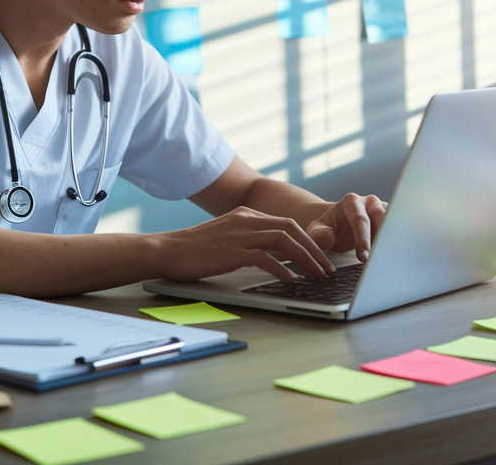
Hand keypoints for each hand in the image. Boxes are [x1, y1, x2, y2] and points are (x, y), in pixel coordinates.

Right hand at [157, 206, 335, 283]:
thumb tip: (272, 254)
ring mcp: (240, 234)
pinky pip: (266, 258)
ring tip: (318, 275)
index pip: (286, 224)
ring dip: (306, 258)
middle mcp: (246, 220)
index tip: (319, 256)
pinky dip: (283, 269)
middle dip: (314, 248)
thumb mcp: (225, 237)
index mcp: (245, 215)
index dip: (307, 240)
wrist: (167, 250)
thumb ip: (247, 239)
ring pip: (284, 241)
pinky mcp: (233, 251)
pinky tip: (292, 280)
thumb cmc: (194, 249)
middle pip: (292, 229)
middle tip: (327, 267)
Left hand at [305, 193, 386, 261]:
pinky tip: (391, 261)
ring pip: (392, 226)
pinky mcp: (389, 221)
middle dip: (380, 241)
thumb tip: (327, 237)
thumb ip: (318, 235)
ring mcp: (381, 210)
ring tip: (386, 263)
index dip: (363, 240)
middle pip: (381, 220)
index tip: (363, 259)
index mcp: (351, 201)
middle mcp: (369, 202)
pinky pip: (396, 232)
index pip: (360, 220)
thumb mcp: (316, 232)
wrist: (335, 231)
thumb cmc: (325, 231)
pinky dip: (394, 246)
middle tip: (377, 262)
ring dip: (391, 243)